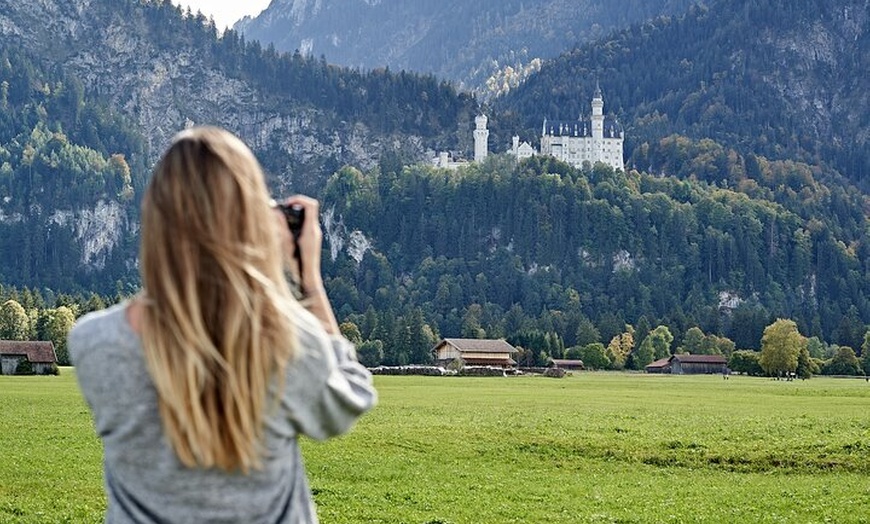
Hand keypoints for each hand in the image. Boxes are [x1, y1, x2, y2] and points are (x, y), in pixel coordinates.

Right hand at [273, 195, 338, 333]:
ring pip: (304, 217)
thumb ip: (281, 228)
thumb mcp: (286, 246)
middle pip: (307, 209)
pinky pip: (302, 226)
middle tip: (279, 211)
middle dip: (292, 207)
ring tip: (278, 220)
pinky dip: (292, 225)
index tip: (286, 203)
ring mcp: (313, 237)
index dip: (298, 199)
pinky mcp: (309, 242)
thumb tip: (276, 212)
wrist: (307, 283)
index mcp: (311, 230)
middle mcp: (315, 232)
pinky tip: (282, 232)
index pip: (311, 204)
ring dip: (291, 216)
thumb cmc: (297, 268)